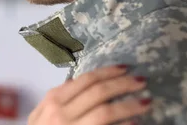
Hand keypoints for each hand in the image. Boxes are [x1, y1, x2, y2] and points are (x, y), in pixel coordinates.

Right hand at [28, 65, 150, 124]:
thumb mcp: (40, 115)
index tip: (126, 68)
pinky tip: (136, 123)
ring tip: (146, 102)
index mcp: (53, 99)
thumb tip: (79, 82)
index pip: (86, 80)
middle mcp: (61, 112)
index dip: (108, 72)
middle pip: (98, 92)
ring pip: (105, 111)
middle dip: (123, 84)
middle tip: (142, 81)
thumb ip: (58, 100)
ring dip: (129, 105)